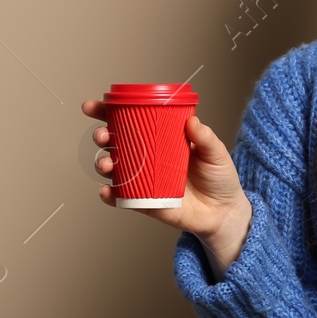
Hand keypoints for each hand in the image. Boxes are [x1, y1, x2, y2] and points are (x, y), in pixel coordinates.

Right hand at [82, 99, 252, 276]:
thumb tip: (192, 121)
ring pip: (113, 169)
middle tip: (103, 135)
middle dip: (102, 136)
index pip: (132, 122)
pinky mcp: (143, 201)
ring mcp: (143, 179)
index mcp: (161, 139)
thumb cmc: (218, 177)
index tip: (94, 106)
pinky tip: (107, 191)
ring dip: (102, 163)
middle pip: (115, 143)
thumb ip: (205, 138)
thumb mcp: (216, 153)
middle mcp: (147, 158)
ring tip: (106, 164)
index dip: (109, 113)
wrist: (222, 211)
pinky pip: (120, 198)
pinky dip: (109, 195)